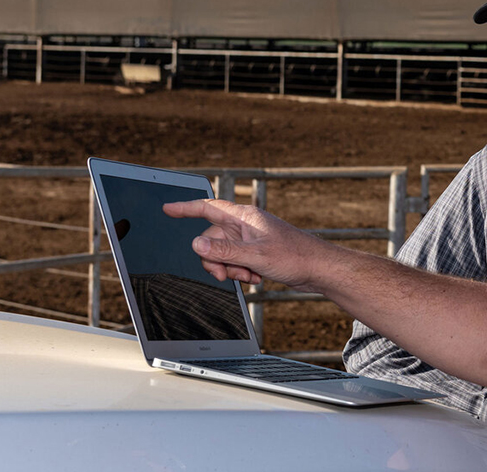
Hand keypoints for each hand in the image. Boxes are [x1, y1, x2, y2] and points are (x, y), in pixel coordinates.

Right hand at [162, 199, 327, 287]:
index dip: (186, 209)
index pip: (208, 208)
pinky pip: (236, 262)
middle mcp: (245, 226)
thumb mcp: (255, 256)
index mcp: (244, 217)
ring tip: (249, 277)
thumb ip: (224, 251)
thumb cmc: (295, 256)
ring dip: (230, 269)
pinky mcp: (257, 252)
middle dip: (215, 260)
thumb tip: (196, 245)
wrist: (319, 269)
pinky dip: (241, 272)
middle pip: (211, 240)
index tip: (167, 209)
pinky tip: (256, 279)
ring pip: (223, 254)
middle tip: (226, 276)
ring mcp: (251, 239)